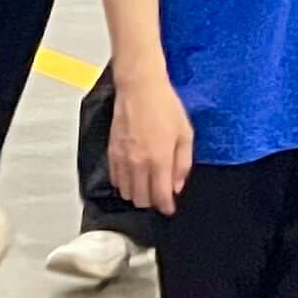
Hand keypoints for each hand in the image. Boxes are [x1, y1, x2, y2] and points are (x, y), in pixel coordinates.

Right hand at [105, 70, 192, 215]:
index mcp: (160, 159)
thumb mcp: (186, 134)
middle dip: (153, 201)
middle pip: (142, 199)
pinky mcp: (111, 153)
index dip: (166, 207)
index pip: (161, 196)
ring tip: (147, 184)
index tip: (169, 208)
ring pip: (127, 193)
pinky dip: (124, 184)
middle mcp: (139, 163)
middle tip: (160, 193)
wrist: (140, 88)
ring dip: (138, 194)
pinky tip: (133, 175)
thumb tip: (177, 186)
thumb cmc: (166, 107)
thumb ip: (183, 163)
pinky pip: (115, 180)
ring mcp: (122, 159)